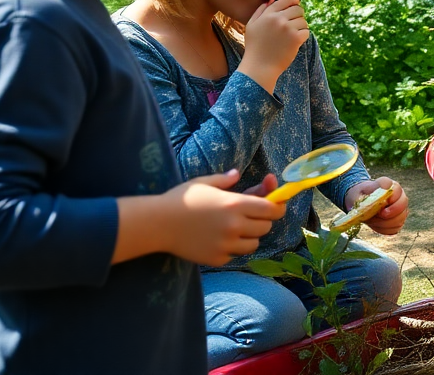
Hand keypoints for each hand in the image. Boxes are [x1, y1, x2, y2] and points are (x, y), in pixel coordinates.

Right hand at [161, 170, 285, 265]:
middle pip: (266, 227)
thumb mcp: (204, 183)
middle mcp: (235, 225)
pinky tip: (217, 239)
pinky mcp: (217, 258)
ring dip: (249, 236)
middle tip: (250, 217)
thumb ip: (225, 181)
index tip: (276, 206)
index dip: (277, 207)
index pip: (272, 209)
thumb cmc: (180, 199)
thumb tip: (236, 174)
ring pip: (253, 243)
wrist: (156, 224)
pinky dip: (232, 248)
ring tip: (234, 228)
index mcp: (235, 204)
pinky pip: (235, 254)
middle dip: (262, 221)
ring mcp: (226, 244)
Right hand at [238, 0, 308, 92]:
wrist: (259, 66)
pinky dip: (303, 36)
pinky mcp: (296, 39)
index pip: (285, 0)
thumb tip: (271, 0)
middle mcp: (278, 19)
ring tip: (293, 34)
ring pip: (303, 21)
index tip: (296, 3)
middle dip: (298, 15)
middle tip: (294, 23)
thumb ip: (260, 11)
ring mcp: (288, 28)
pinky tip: (295, 41)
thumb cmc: (255, 47)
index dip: (293, 0)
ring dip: (301, 27)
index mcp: (267, 15)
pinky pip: (306, 31)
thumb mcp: (251, 26)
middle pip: (297, 9)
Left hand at [344, 177, 408, 235]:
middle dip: (391, 212)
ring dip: (386, 222)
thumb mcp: (357, 195)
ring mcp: (401, 208)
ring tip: (374, 220)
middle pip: (403, 204)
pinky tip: (376, 225)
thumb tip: (372, 204)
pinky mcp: (398, 220)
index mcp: (390, 186)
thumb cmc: (360, 197)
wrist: (362, 204)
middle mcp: (399, 196)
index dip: (390, 198)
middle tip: (380, 214)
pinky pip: (396, 227)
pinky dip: (385, 229)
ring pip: (401, 218)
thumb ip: (363, 198)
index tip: (380, 204)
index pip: (396, 190)